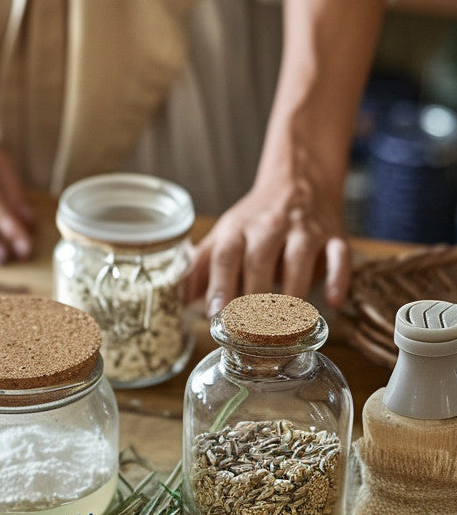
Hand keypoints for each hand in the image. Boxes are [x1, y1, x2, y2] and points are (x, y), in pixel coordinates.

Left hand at [187, 175, 350, 316]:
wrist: (299, 179)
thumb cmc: (255, 218)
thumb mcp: (224, 235)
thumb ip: (202, 266)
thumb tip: (176, 299)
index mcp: (238, 229)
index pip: (225, 256)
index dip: (219, 284)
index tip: (216, 313)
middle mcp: (270, 227)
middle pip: (259, 262)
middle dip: (254, 299)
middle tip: (250, 335)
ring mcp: (304, 231)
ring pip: (298, 262)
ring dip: (292, 296)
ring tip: (285, 330)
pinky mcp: (334, 237)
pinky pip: (339, 257)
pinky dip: (338, 279)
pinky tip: (334, 303)